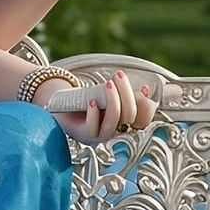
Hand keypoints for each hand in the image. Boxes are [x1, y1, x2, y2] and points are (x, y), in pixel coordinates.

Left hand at [39, 71, 159, 147]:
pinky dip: (94, 114)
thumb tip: (143, 89)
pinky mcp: (85, 135)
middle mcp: (116, 130)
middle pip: (130, 116)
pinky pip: (93, 127)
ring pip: (114, 122)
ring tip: (108, 83)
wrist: (62, 109)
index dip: (147, 106)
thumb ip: (122, 93)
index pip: (143, 119)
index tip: (144, 88)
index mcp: (125, 122)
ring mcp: (101, 135)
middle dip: (127, 93)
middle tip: (119, 75)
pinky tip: (92, 101)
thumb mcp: (107, 94)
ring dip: (114, 102)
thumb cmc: (88, 100)